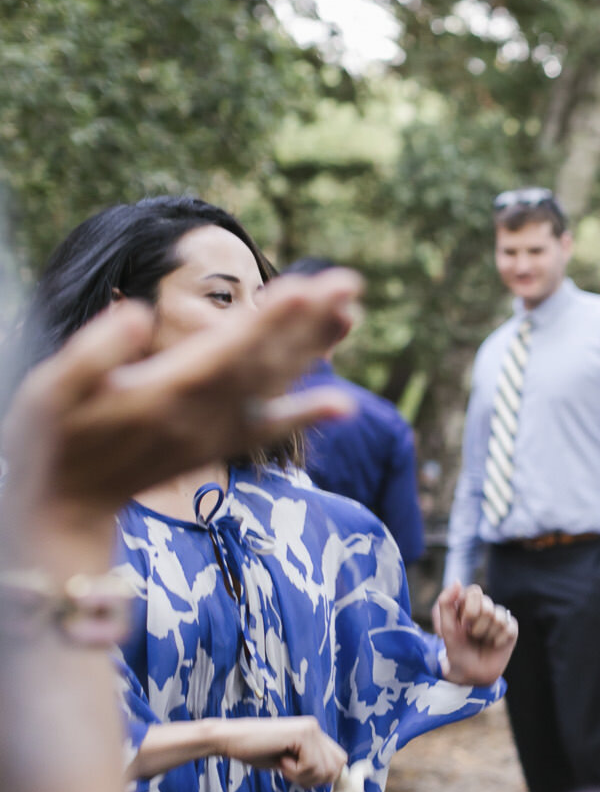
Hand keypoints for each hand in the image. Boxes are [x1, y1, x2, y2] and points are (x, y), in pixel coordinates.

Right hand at [1, 271, 362, 529]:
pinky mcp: (219, 445)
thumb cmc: (55, 439)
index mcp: (166, 392)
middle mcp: (202, 414)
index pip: (227, 349)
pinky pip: (268, 428)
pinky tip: (344, 406)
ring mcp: (216, 432)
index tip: (304, 290)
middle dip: (307, 321)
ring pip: (274, 385)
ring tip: (352, 313)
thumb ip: (95, 351)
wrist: (68, 507)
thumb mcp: (54, 390)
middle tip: (348, 283)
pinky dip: (305, 415)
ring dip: (314, 349)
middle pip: (265, 360)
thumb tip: (136, 312)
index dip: (267, 321)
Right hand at [213, 717, 348, 787]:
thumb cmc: (255, 751)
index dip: (322, 776)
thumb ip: (310, 765)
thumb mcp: (289, 761)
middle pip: (336, 768)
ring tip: (283, 764)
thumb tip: (331, 779)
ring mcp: (310, 729)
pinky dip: (294, 771)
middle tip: (290, 772)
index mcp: (314, 734)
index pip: (339, 761)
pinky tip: (280, 760)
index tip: (299, 775)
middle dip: (314, 779)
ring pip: (325, 769)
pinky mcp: (302, 734)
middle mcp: (315, 728)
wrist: (230, 740)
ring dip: (302, 776)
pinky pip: (311, 766)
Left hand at [433, 583, 518, 686]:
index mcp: (467, 603)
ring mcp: (499, 617)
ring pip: (498, 617)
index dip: (469, 611)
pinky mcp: (511, 628)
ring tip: (482, 641)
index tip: (462, 625)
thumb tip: (457, 581)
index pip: (475, 592)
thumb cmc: (457, 650)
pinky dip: (498, 640)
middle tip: (472, 635)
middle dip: (477, 624)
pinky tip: (493, 645)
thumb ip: (445, 603)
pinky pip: (509, 627)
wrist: (472, 674)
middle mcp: (484, 607)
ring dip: (486, 635)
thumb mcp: (446, 628)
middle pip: (487, 604)